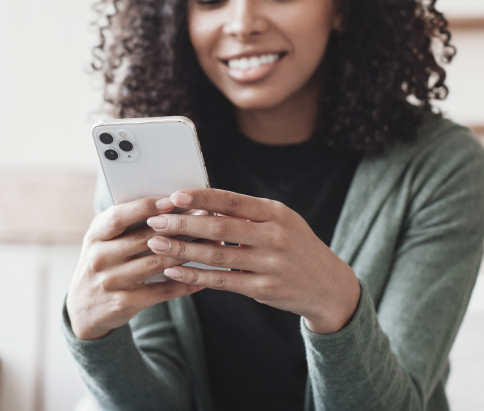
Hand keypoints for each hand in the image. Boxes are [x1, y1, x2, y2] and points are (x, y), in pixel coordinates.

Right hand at [66, 196, 204, 339]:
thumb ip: (126, 225)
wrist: (84, 308)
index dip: (145, 207)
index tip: (172, 200)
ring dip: (187, 252)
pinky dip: (184, 283)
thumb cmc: (104, 263)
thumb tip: (169, 204)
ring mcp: (111, 282)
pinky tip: (203, 278)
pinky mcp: (124, 303)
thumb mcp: (103, 241)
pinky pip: (161, 291)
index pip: (119, 217)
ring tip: (210, 243)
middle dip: (178, 226)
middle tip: (204, 216)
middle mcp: (99, 258)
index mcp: (95, 236)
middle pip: (144, 239)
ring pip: (157, 263)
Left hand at [145, 189, 360, 333]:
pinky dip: (196, 276)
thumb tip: (202, 206)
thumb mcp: (280, 223)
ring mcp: (270, 264)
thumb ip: (246, 215)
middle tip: (156, 221)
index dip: (202, 198)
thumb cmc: (295, 247)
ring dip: (183, 250)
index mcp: (276, 213)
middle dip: (184, 224)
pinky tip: (175, 270)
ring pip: (218, 256)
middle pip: (221, 228)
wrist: (327, 285)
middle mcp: (275, 236)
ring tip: (157, 245)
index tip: (175, 196)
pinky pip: (223, 281)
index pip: (233, 201)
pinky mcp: (264, 288)